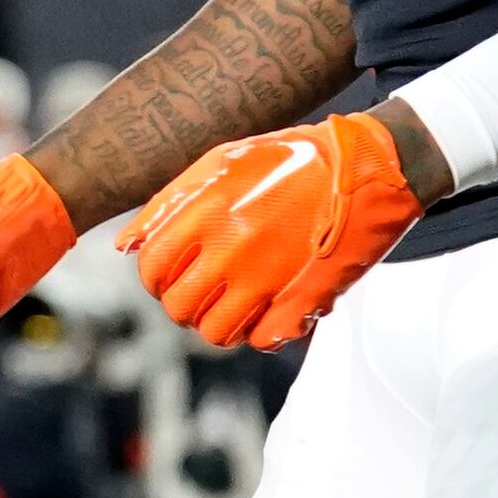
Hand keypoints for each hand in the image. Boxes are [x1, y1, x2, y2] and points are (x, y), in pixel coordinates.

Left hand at [121, 111, 423, 347]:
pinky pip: (261, 339)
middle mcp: (232, 249)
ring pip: (215, 332)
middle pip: (178, 307)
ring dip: (218, 323)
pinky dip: (260, 331)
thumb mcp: (223, 161)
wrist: (373, 166)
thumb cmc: (296, 158)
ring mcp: (268, 280)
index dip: (154, 277)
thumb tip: (125, 245)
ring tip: (233, 303)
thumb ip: (169, 203)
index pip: (151, 267)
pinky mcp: (304, 301)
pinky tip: (269, 308)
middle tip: (202, 291)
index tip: (169, 275)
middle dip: (183, 304)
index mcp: (208, 211)